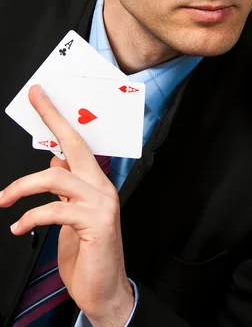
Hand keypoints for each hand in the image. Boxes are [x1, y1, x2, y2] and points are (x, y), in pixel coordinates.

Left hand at [0, 84, 133, 326]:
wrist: (105, 290)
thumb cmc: (88, 254)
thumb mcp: (71, 217)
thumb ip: (65, 191)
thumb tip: (54, 165)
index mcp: (95, 184)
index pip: (77, 144)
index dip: (57, 119)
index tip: (41, 98)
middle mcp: (101, 188)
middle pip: (75, 146)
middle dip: (54, 120)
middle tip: (36, 101)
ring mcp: (101, 204)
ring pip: (56, 177)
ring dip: (22, 187)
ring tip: (4, 201)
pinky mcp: (96, 223)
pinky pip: (55, 210)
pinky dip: (31, 217)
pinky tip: (18, 226)